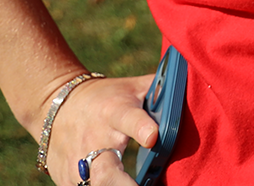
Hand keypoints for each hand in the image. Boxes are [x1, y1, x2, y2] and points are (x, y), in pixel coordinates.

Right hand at [41, 73, 156, 185]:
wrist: (57, 105)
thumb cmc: (108, 97)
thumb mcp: (132, 87)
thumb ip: (161, 88)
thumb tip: (196, 78)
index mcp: (115, 112)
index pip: (128, 118)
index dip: (141, 127)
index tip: (154, 137)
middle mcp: (95, 140)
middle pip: (106, 169)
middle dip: (122, 184)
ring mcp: (79, 163)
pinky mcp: (68, 179)